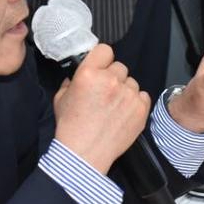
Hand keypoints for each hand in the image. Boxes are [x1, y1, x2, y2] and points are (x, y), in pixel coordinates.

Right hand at [53, 44, 150, 173]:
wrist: (85, 154)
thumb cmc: (70, 128)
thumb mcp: (61, 98)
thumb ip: (71, 81)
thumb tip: (78, 75)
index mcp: (89, 73)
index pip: (105, 50)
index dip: (102, 59)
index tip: (101, 69)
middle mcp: (110, 80)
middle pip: (120, 67)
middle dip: (113, 77)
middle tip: (105, 93)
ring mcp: (128, 94)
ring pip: (132, 82)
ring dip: (125, 91)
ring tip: (114, 107)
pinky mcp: (141, 108)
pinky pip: (143, 96)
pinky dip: (136, 103)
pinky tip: (124, 113)